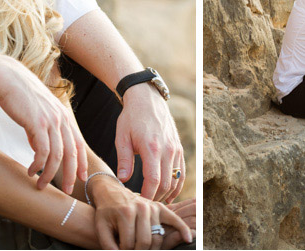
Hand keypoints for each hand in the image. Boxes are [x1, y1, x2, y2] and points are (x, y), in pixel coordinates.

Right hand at [0, 55, 87, 192]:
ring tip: (41, 185)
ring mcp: (50, 121)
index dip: (81, 162)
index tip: (83, 178)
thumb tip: (38, 148)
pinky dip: (38, 165)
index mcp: (63, 116)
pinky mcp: (37, 123)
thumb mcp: (37, 113)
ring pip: (57, 155)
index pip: (78, 143)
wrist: (8, 79)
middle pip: (72, 152)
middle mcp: (61, 119)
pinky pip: (42, 151)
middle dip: (72, 174)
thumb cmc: (20, 95)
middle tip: (69, 191)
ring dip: (50, 173)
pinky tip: (30, 171)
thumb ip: (41, 130)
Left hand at [90, 176, 192, 249]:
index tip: (119, 249)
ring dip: (151, 248)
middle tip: (131, 249)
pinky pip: (174, 219)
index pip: (130, 244)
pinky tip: (188, 238)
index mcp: (126, 213)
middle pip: (145, 242)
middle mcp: (142, 208)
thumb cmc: (105, 212)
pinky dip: (182, 228)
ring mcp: (153, 206)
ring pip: (157, 238)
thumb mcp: (100, 227)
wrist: (111, 192)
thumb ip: (107, 244)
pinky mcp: (160, 207)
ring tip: (142, 248)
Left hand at [115, 83, 184, 201]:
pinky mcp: (179, 147)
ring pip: (176, 179)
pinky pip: (181, 171)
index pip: (154, 180)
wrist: (147, 98)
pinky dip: (177, 185)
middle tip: (144, 206)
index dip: (147, 196)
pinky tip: (169, 194)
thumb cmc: (131, 117)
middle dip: (156, 198)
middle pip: (166, 183)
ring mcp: (175, 148)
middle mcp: (167, 149)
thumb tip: (123, 180)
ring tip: (154, 202)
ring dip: (166, 194)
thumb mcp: (122, 137)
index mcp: (152, 147)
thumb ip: (124, 160)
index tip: (139, 204)